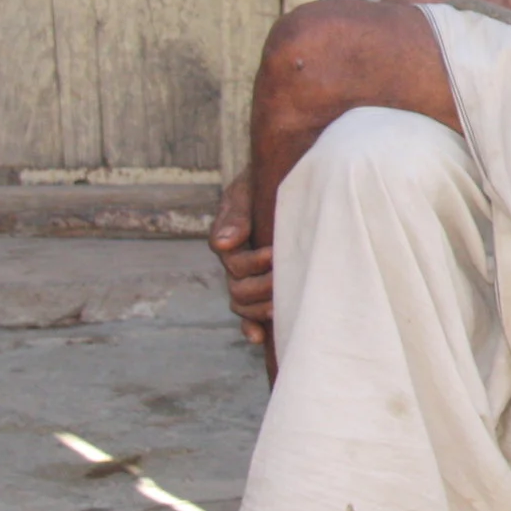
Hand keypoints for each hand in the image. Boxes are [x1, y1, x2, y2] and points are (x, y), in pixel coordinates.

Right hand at [208, 175, 271, 342]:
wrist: (287, 173)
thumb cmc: (267, 181)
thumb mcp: (249, 189)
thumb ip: (236, 213)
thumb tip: (224, 243)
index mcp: (232, 238)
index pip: (233, 262)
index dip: (251, 263)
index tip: (273, 254)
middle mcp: (237, 261)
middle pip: (238, 289)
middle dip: (261, 287)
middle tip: (284, 279)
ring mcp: (248, 276)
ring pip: (242, 304)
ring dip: (260, 309)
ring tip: (282, 306)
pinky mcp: (262, 287)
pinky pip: (248, 315)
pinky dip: (250, 327)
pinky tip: (260, 337)